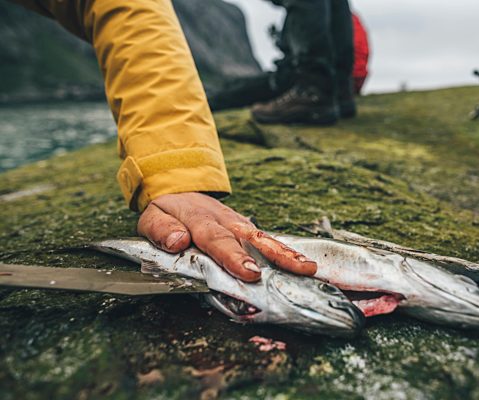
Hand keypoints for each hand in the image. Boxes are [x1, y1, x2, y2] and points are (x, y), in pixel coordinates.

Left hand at [137, 192, 316, 281]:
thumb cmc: (167, 211)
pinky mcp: (249, 229)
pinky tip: (305, 264)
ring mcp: (240, 224)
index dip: (234, 257)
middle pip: (252, 238)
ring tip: (308, 267)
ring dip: (288, 253)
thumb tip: (177, 241)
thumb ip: (161, 230)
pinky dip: (287, 252)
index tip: (249, 272)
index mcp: (200, 220)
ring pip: (266, 238)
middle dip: (273, 256)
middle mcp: (226, 221)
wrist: (180, 188)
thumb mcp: (152, 218)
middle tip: (294, 270)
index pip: (217, 240)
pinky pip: (269, 240)